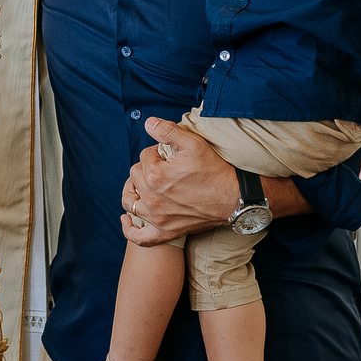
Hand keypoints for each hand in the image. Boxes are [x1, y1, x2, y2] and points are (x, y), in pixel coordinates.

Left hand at [121, 117, 238, 245]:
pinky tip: (126, 218)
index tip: (170, 154)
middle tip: (163, 167)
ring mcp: (158, 217)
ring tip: (141, 184)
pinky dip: (130, 229)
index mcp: (156, 176)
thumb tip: (148, 123)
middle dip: (146, 167)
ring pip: (130, 202)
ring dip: (132, 191)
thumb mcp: (193, 143)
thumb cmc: (215, 170)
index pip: (144, 156)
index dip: (156, 152)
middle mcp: (152, 198)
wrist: (234, 198)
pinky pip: (140, 237)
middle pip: (135, 176)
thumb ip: (167, 131)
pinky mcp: (166, 231)